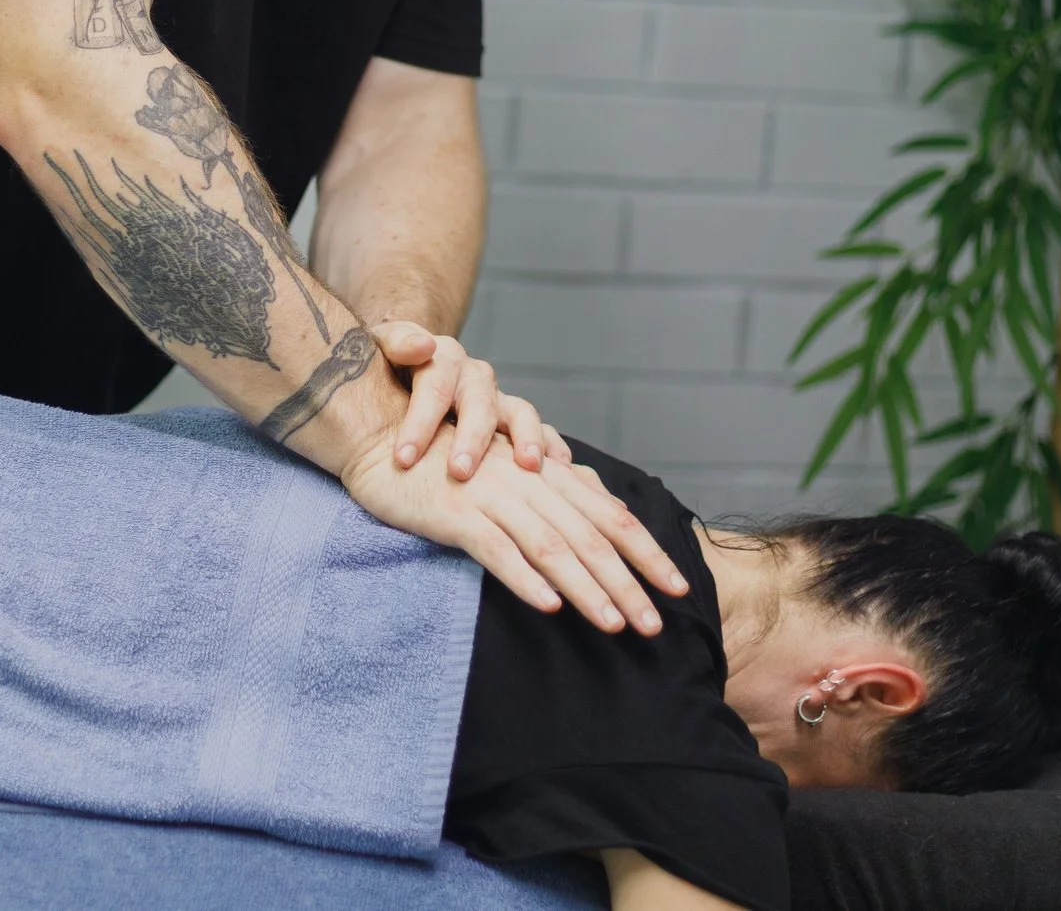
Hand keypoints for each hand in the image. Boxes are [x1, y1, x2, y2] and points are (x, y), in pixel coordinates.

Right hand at [342, 433, 691, 635]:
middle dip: (628, 583)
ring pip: (552, 546)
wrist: (382, 434)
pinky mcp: (455, 513)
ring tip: (614, 625)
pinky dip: (523, 577)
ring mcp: (493, 496)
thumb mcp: (504, 471)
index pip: (611, 516)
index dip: (648, 552)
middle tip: (656, 626)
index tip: (679, 589)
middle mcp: (528, 481)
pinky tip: (548, 606)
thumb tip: (599, 512)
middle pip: (591, 536)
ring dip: (586, 589)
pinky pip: (496, 548)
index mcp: (546, 473)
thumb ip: (550, 490)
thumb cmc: (444, 459)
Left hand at [370, 320, 569, 480]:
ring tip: (528, 466)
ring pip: (519, 413)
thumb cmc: (390, 364)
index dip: (420, 423)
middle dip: (471, 439)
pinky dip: (552, 445)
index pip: (435, 388)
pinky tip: (560, 467)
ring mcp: (498, 399)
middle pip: (479, 404)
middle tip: (458, 472)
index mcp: (444, 358)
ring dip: (526, 438)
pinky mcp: (514, 421)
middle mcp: (475, 377)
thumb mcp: (382, 344)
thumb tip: (423, 346)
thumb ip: (398, 340)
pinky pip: (540, 430)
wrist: (411, 365)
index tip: (403, 459)